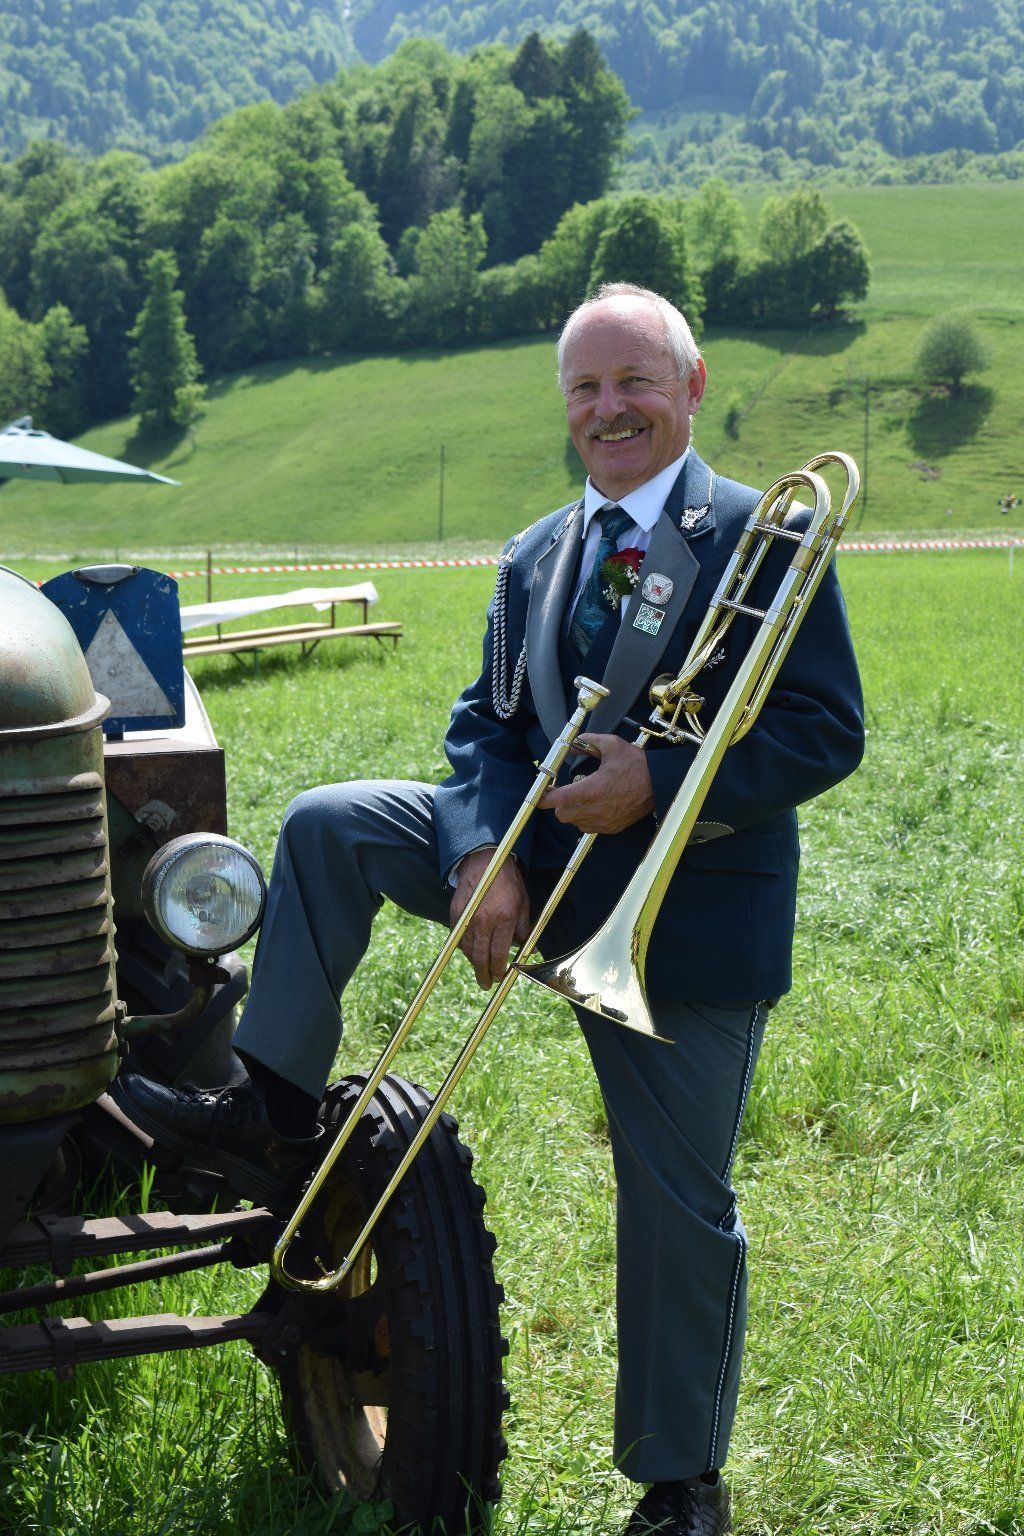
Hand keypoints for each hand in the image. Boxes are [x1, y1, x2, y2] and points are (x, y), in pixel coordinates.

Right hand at [449, 848, 530, 988]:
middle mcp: (484, 920)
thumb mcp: (523, 902)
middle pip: (480, 956)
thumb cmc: (507, 880)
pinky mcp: (456, 913)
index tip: (500, 977)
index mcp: (504, 918)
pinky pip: (457, 938)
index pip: (499, 953)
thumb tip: (524, 949)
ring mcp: (467, 917)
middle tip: (486, 984)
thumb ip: (524, 927)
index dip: (499, 969)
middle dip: (484, 974)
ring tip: (478, 971)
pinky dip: (463, 948)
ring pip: (467, 950)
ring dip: (473, 963)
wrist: (484, 860)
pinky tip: (469, 953)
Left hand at [539, 734, 654, 833]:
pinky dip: (587, 820)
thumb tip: (572, 744)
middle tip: (569, 792)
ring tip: (585, 799)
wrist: (660, 783)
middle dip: (560, 805)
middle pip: (562, 816)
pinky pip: (590, 829)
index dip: (544, 798)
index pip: (558, 799)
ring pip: (575, 824)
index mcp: (592, 789)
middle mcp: (596, 809)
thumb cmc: (636, 764)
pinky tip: (596, 807)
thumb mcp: (612, 745)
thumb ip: (588, 742)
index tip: (540, 796)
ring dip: (574, 813)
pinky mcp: (612, 828)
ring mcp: (604, 822)